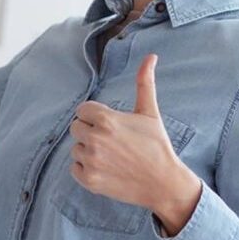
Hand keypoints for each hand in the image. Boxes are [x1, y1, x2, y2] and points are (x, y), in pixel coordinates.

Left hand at [68, 54, 180, 211]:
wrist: (164, 183)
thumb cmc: (157, 145)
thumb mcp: (150, 112)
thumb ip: (144, 83)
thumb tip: (151, 56)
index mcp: (106, 119)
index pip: (82, 110)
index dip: (94, 116)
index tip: (109, 125)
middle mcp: (95, 139)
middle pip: (75, 128)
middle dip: (89, 132)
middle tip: (111, 141)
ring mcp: (91, 160)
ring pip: (76, 148)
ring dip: (88, 151)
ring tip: (112, 156)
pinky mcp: (89, 180)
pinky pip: (75, 168)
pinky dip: (86, 169)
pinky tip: (106, 169)